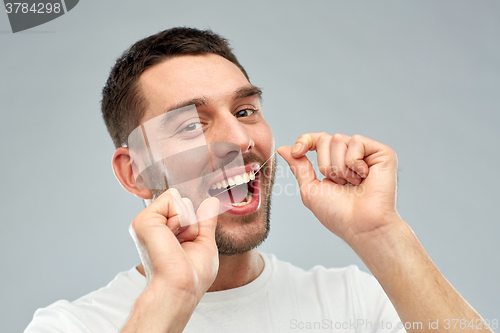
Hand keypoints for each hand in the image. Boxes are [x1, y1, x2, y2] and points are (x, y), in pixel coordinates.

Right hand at [129, 188, 219, 300]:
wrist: (182, 288)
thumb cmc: (193, 275)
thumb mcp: (204, 241)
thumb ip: (206, 220)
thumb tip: (211, 201)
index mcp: (162, 230)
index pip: (183, 205)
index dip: (194, 223)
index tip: (187, 244)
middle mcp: (151, 224)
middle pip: (181, 199)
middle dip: (191, 221)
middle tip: (182, 245)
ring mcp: (145, 221)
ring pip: (176, 197)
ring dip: (187, 222)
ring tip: (177, 244)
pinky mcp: (143, 220)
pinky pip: (172, 198)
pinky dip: (182, 218)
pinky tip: (173, 239)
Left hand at [278, 133, 400, 246]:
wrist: (360, 226)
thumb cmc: (338, 214)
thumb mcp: (310, 188)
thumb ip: (299, 166)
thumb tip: (283, 148)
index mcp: (335, 163)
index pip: (317, 139)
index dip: (305, 140)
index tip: (298, 152)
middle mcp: (351, 155)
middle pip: (325, 139)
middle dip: (325, 165)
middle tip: (339, 184)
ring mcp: (367, 153)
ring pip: (339, 140)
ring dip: (339, 168)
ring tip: (352, 184)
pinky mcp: (382, 153)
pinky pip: (356, 141)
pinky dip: (353, 163)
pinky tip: (364, 177)